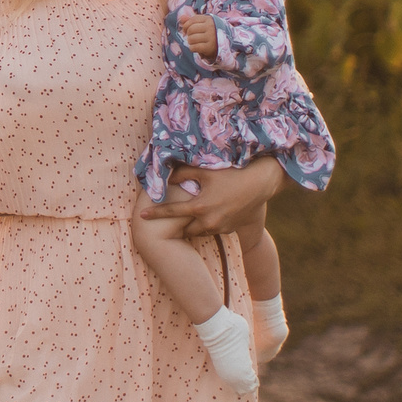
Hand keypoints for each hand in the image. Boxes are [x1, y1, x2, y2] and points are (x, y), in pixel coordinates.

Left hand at [137, 156, 284, 234]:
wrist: (260, 183)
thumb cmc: (231, 173)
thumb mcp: (205, 171)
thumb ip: (183, 174)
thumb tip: (167, 177)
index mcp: (199, 206)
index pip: (171, 212)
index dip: (155, 214)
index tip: (142, 217)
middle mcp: (209, 220)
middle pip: (185, 228)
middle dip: (180, 224)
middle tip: (175, 218)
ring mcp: (221, 227)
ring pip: (200, 231)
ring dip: (195, 224)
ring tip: (195, 214)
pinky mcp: (231, 229)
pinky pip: (214, 230)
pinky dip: (210, 224)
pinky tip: (213, 214)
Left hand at [178, 11, 218, 56]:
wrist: (225, 45)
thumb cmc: (211, 33)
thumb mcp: (204, 24)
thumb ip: (192, 21)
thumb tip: (182, 17)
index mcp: (209, 19)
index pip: (192, 20)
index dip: (186, 25)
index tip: (186, 30)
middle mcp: (211, 27)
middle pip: (191, 29)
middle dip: (189, 35)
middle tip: (192, 38)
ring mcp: (211, 37)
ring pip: (191, 38)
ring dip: (190, 42)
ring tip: (195, 43)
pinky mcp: (210, 47)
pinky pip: (194, 47)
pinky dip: (192, 48)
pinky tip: (196, 48)